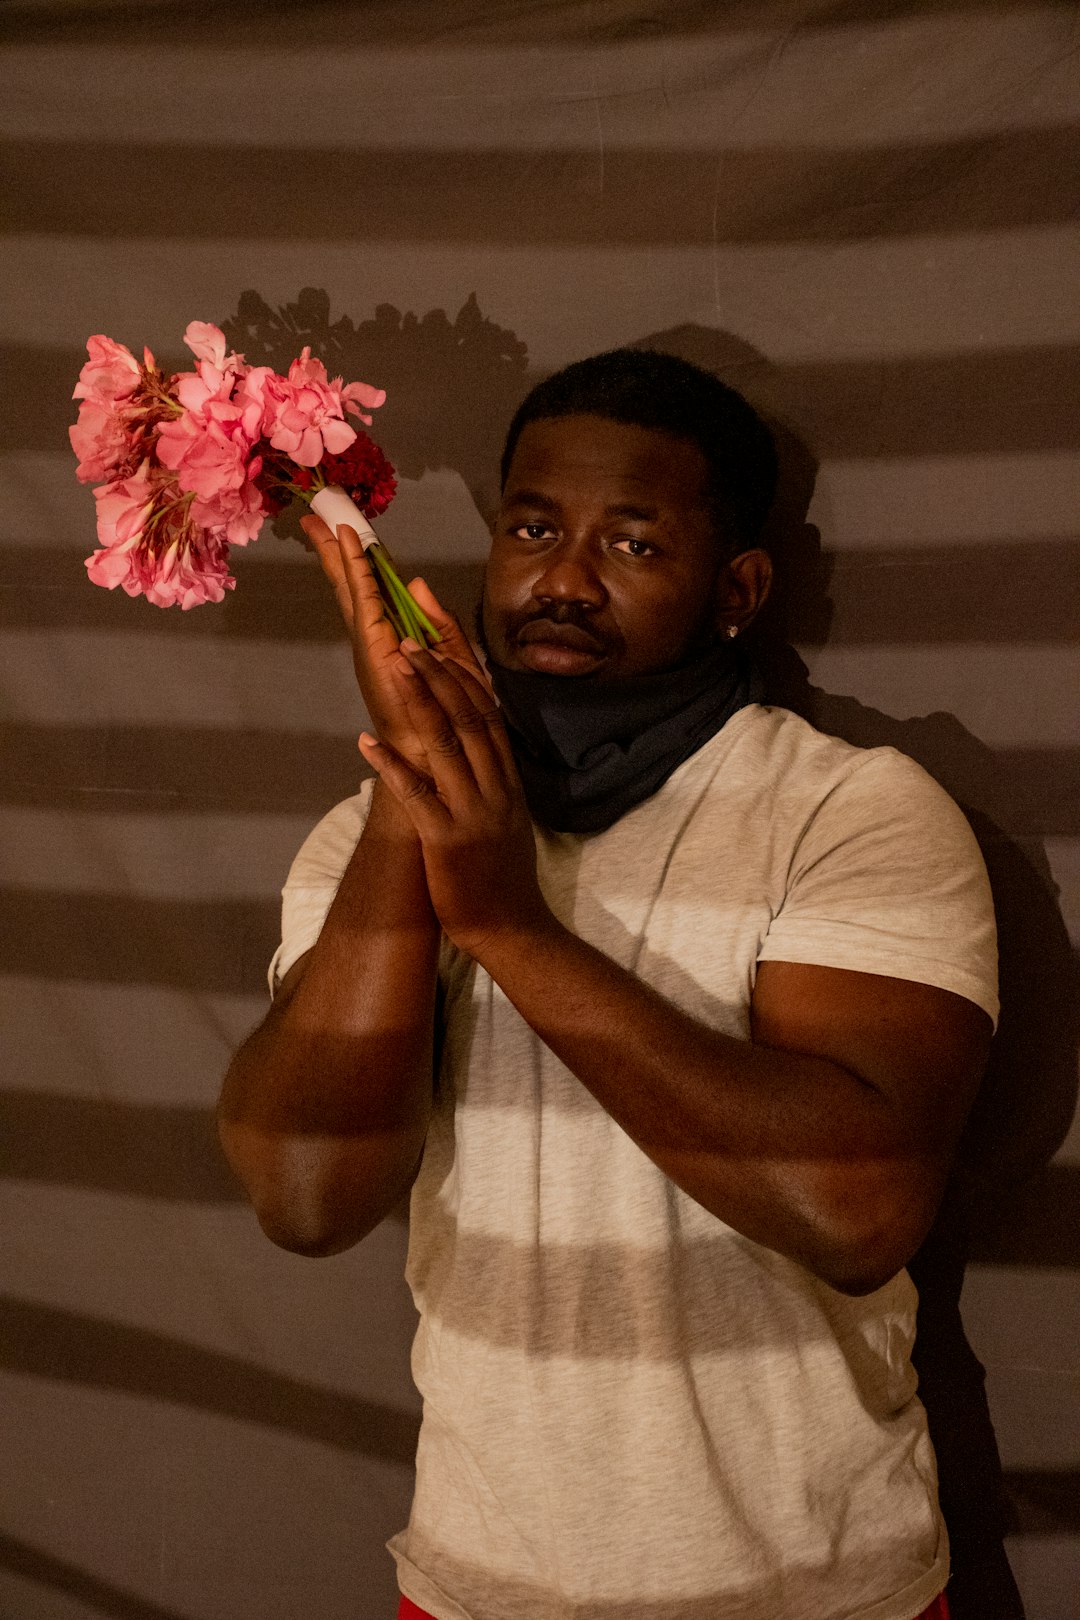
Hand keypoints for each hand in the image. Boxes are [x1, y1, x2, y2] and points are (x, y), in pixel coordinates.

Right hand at [300, 513, 490, 771]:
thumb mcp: (454, 657)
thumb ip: (440, 621)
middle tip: (313, 517)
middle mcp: (374, 636)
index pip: (373, 590)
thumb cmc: (447, 710)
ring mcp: (369, 639)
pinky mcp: (372, 644)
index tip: (346, 530)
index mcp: (392, 637)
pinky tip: (347, 545)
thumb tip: (416, 583)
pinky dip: (354, 569)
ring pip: (350, 586)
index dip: (360, 559)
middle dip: (332, 550)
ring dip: (335, 552)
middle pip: (350, 583)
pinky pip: (364, 598)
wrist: (435, 749)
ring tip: (319, 522)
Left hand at [356, 642, 552, 957]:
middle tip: (411, 633)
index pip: (488, 709)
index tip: (442, 632)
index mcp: (508, 779)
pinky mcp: (448, 841)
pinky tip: (367, 742)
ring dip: (420, 701)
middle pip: (469, 716)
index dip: (465, 667)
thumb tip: (472, 745)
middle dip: (440, 670)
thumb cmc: (502, 877)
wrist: (513, 929)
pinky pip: (418, 795)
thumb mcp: (506, 818)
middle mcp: (495, 787)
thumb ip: (491, 779)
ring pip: (448, 744)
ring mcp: (473, 813)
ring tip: (396, 665)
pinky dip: (392, 766)